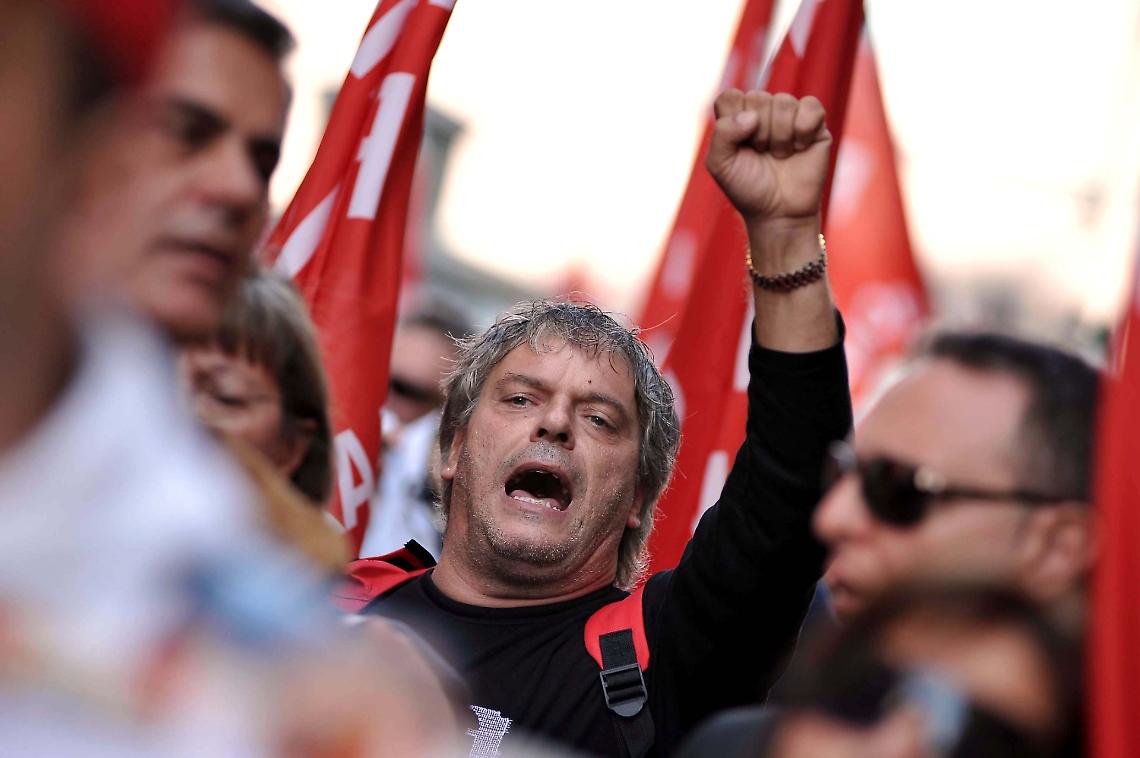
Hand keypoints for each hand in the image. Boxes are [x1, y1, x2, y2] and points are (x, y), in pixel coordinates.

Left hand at [705, 90, 830, 226]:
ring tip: (780, 155)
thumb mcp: (720, 165)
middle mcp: (762, 111)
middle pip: (757, 98)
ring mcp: (789, 115)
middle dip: (758, 133)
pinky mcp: (815, 122)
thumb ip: (722, 134)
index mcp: (737, 117)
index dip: (734, 120)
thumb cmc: (747, 188)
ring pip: (783, 101)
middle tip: (762, 154)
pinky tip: (800, 148)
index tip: (739, 145)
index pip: (731, 96)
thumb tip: (751, 116)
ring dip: (780, 136)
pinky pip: (811, 106)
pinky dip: (803, 129)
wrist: (779, 212)